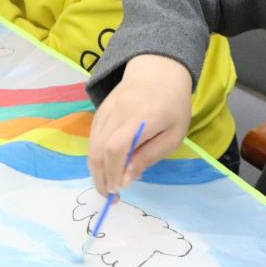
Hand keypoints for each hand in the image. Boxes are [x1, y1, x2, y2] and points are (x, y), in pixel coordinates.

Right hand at [88, 54, 192, 196]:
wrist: (159, 71)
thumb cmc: (173, 106)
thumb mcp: (173, 135)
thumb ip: (150, 156)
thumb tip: (126, 179)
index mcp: (142, 117)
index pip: (116, 147)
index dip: (112, 172)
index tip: (117, 190)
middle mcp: (119, 112)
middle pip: (98, 149)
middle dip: (100, 177)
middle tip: (110, 196)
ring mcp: (107, 108)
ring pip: (92, 144)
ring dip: (96, 169)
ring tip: (108, 185)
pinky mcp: (101, 109)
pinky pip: (93, 136)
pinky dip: (96, 155)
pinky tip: (107, 165)